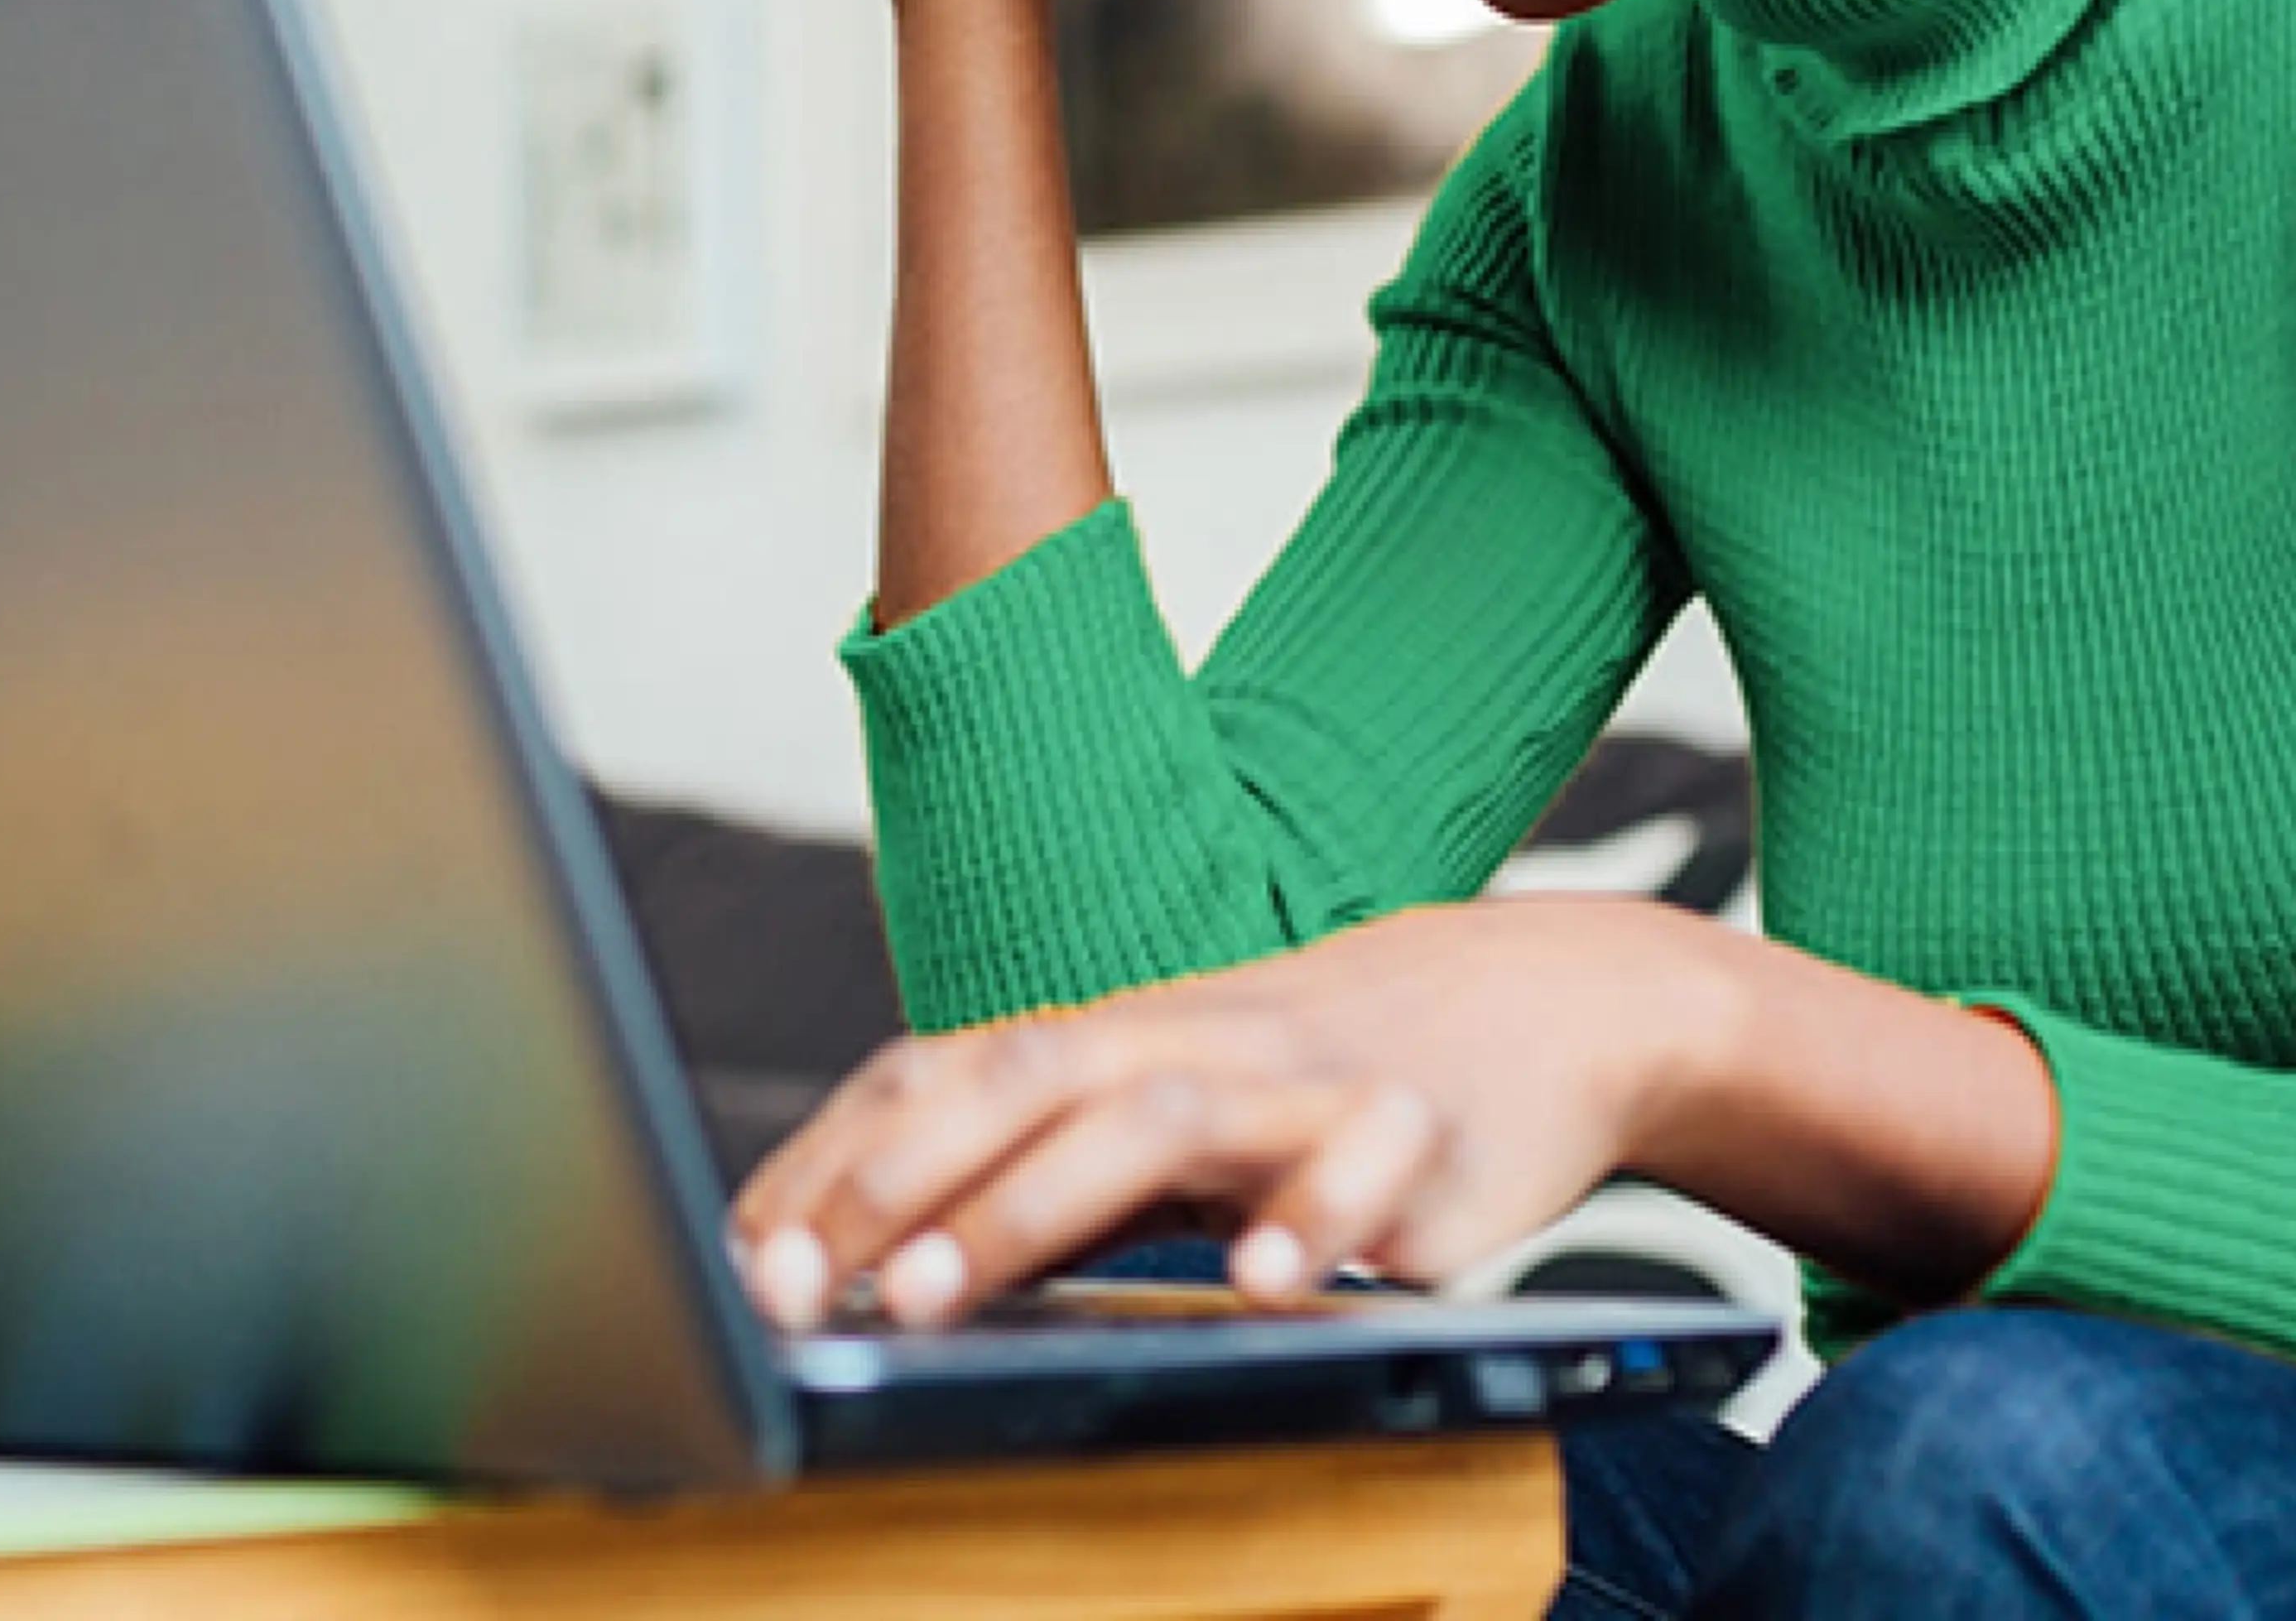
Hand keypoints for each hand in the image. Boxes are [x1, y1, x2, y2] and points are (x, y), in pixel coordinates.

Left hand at [730, 897, 1730, 1331]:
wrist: (1551, 1000)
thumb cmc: (1328, 1075)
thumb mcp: (1178, 1107)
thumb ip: (1059, 1171)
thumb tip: (894, 1253)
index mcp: (1121, 1037)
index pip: (947, 1078)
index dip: (839, 1159)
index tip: (744, 1254)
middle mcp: (1194, 1039)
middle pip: (1022, 1083)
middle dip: (898, 1183)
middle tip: (800, 1281)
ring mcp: (1303, 1080)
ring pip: (1155, 1118)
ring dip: (1036, 1207)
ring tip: (941, 1295)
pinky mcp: (1421, 1135)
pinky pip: (1360, 1167)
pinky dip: (1306, 1221)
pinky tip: (1259, 1287)